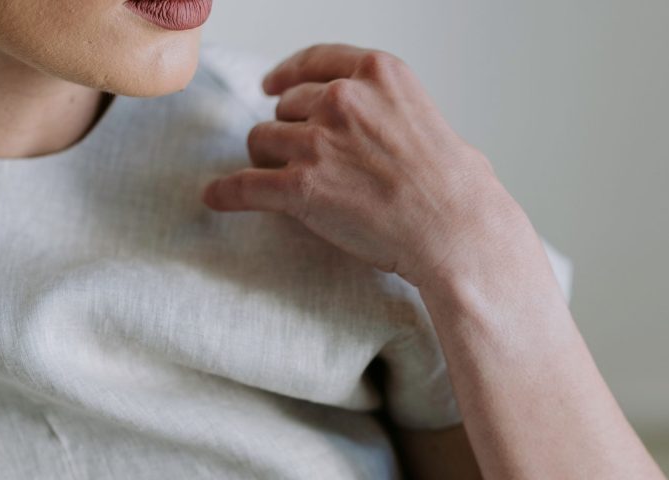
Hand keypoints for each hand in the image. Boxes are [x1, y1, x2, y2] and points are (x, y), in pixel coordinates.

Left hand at [201, 43, 526, 292]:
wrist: (454, 228)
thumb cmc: (453, 186)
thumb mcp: (426, 120)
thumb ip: (391, 110)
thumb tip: (385, 125)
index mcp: (376, 73)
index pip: (315, 61)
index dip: (287, 74)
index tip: (272, 85)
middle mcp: (342, 98)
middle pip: (286, 106)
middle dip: (287, 131)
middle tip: (299, 159)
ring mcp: (319, 142)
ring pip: (262, 141)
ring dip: (266, 161)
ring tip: (277, 182)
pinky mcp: (302, 187)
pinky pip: (246, 186)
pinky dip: (227, 193)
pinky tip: (214, 197)